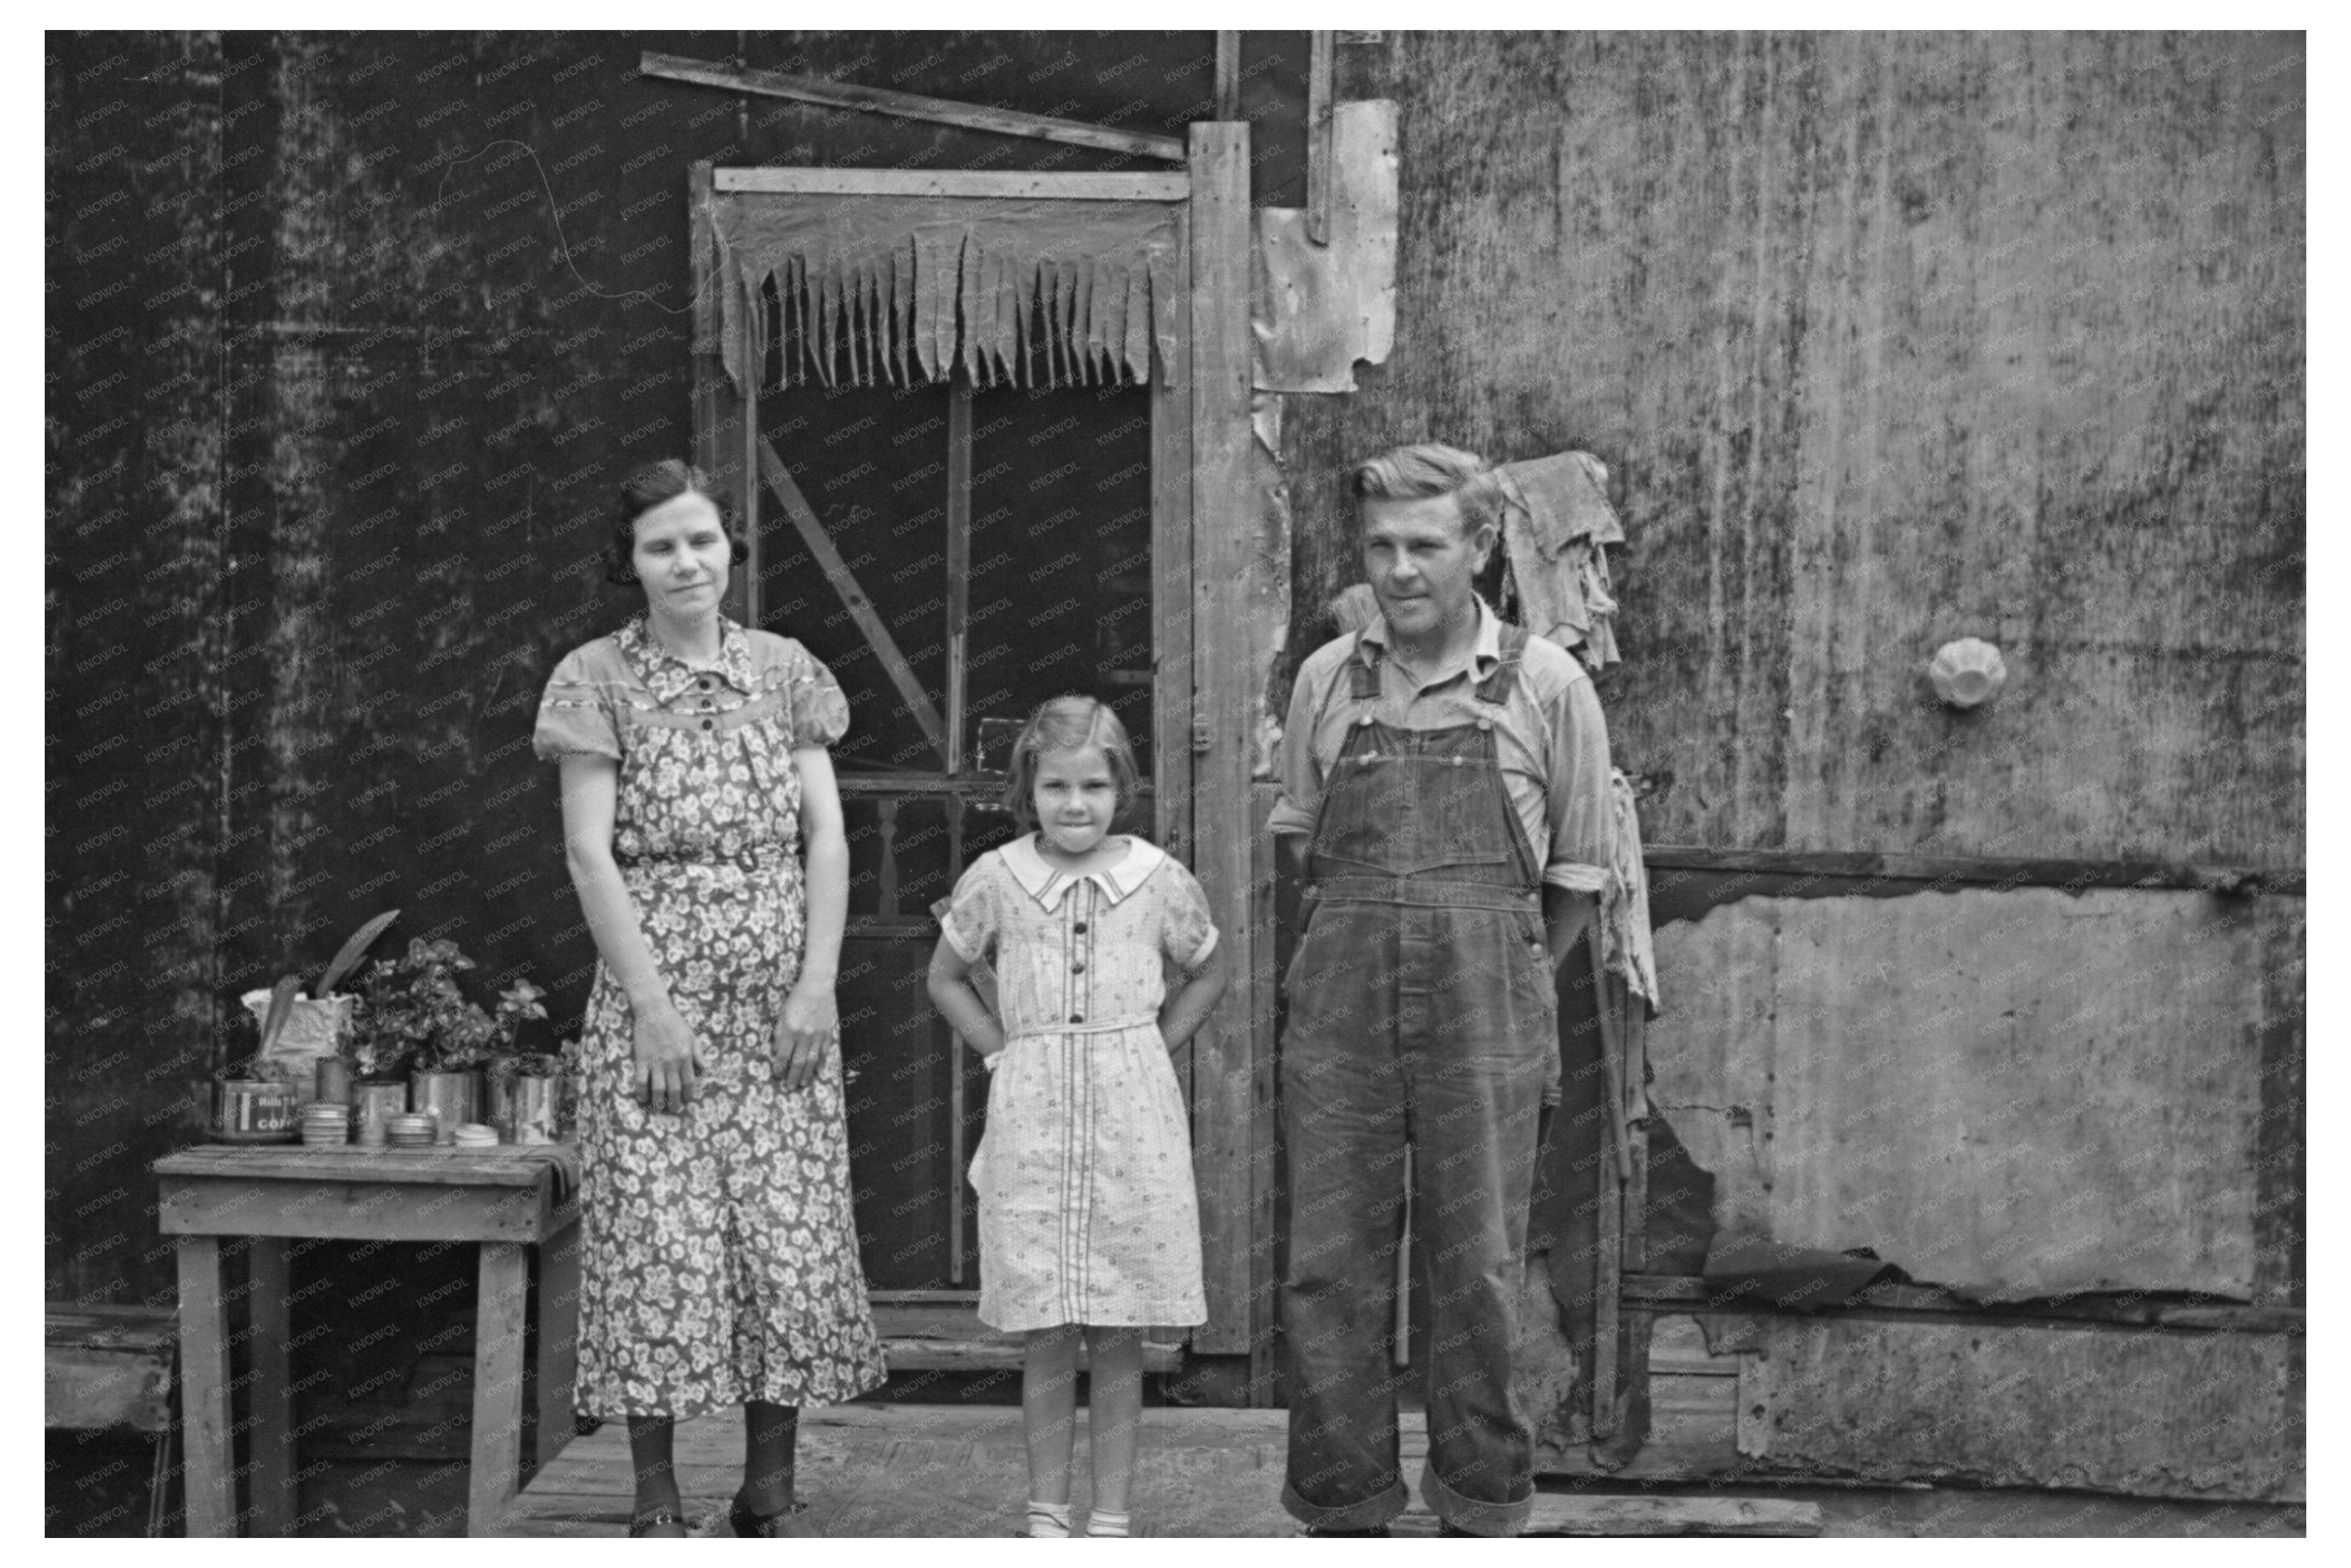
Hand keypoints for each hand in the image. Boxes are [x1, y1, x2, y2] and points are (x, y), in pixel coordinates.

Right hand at [631, 997, 702, 1114]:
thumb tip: (704, 1071)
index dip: (689, 1095)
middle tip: (674, 1111)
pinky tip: (642, 1098)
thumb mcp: (692, 1037)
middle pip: (674, 1089)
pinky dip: (641, 1092)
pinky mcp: (641, 1060)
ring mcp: (655, 1062)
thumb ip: (698, 1055)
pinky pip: (640, 1080)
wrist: (654, 1011)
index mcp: (686, 1057)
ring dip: (658, 1102)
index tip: (687, 1101)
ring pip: (658, 1089)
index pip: (689, 1083)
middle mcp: (672, 1062)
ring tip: (658, 1109)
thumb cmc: (675, 1023)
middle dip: (675, 1103)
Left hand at [772, 983, 837, 1092]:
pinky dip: (821, 1063)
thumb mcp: (782, 1013)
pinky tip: (817, 1072)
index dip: (779, 1067)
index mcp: (791, 1029)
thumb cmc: (796, 997)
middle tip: (788, 1088)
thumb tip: (777, 1051)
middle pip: (798, 1061)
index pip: (783, 1054)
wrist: (818, 985)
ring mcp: (818, 1035)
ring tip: (802, 1084)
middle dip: (792, 1076)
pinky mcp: (828, 1033)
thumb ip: (779, 1032)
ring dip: (806, 1074)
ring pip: (812, 1060)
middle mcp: (804, 1034)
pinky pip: (825, 1052)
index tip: (776, 1075)